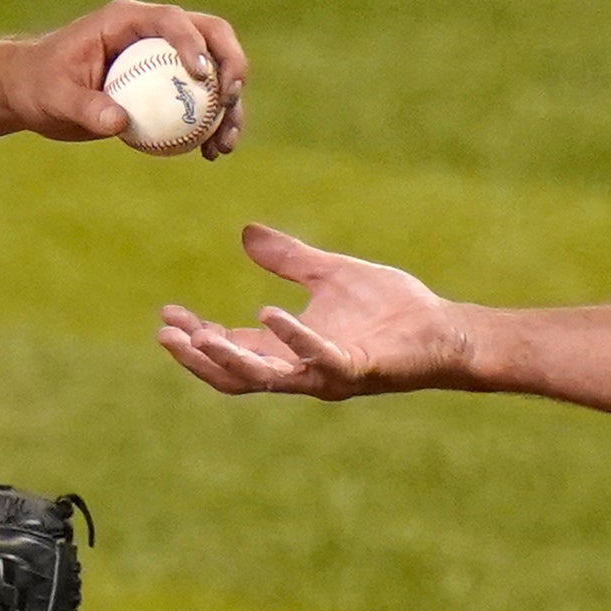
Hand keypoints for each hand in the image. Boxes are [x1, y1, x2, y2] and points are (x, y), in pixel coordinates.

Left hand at [7, 0, 247, 158]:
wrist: (33, 93)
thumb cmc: (39, 86)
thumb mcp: (55, 98)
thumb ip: (86, 107)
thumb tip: (119, 122)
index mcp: (127, 20)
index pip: (172, 19)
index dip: (193, 42)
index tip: (202, 75)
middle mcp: (153, 33)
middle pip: (211, 34)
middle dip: (232, 63)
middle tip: (230, 98)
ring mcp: (165, 57)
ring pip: (216, 69)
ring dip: (230, 104)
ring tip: (226, 142)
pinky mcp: (168, 84)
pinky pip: (201, 100)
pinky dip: (213, 124)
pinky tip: (212, 152)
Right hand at [157, 224, 475, 398]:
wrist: (443, 330)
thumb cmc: (391, 310)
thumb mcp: (330, 274)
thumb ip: (289, 258)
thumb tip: (245, 233)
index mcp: (290, 348)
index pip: (232, 347)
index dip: (197, 335)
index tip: (167, 315)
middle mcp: (302, 369)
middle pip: (236, 374)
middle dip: (199, 357)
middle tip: (167, 335)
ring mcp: (328, 372)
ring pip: (266, 377)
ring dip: (229, 357)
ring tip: (197, 336)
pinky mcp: (358, 368)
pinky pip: (320, 357)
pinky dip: (293, 338)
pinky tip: (268, 312)